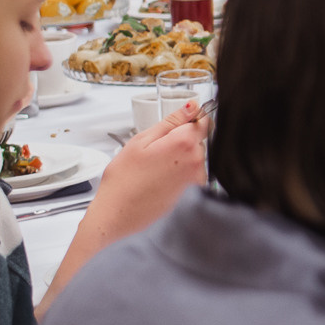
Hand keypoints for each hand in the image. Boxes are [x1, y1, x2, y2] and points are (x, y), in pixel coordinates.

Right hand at [40, 103, 210, 307]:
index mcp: (184, 143)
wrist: (118, 218)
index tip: (181, 125)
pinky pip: (194, 178)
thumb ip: (170, 121)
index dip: (193, 120)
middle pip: (200, 141)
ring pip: (197, 160)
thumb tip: (192, 106)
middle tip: (157, 155)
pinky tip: (162, 185)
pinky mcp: (197, 196)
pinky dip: (182, 178)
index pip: (205, 121)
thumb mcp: (140, 142)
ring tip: (157, 173)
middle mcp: (198, 162)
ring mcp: (199, 180)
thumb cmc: (124, 182)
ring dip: (182, 161)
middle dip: (183, 143)